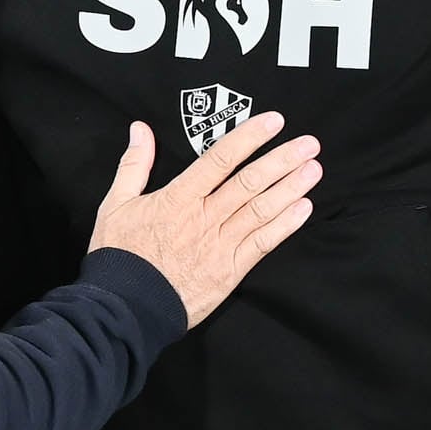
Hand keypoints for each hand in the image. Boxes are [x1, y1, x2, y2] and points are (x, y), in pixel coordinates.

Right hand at [88, 116, 318, 328]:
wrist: (126, 307)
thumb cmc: (119, 256)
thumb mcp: (116, 204)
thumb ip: (134, 165)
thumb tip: (140, 129)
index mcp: (178, 198)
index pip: (220, 159)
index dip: (249, 138)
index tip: (273, 122)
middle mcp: (204, 217)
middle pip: (250, 182)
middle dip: (282, 160)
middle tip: (309, 144)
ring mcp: (220, 245)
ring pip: (261, 210)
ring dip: (290, 188)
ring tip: (314, 170)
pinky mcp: (229, 271)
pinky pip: (262, 243)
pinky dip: (285, 225)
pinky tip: (303, 208)